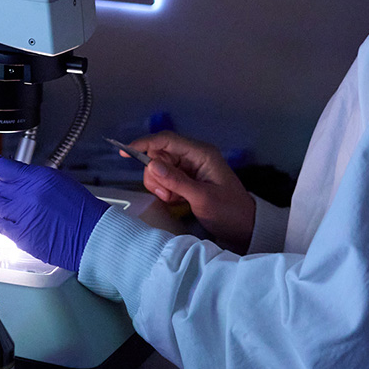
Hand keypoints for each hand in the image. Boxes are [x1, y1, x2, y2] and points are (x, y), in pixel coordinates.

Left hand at [0, 157, 108, 272]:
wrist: (90, 234)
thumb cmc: (81, 210)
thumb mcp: (60, 180)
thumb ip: (35, 176)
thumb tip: (20, 174)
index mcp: (36, 178)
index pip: (1, 167)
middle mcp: (25, 195)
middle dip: (1, 187)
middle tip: (9, 191)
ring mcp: (20, 215)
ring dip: (1, 206)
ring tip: (12, 208)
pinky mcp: (19, 235)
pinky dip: (2, 223)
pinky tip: (12, 222)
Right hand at [126, 133, 255, 252]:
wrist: (244, 228)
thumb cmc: (229, 211)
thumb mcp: (203, 198)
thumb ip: (177, 181)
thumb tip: (152, 164)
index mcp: (201, 153)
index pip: (167, 140)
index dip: (145, 143)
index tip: (125, 151)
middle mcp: (193, 157)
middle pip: (159, 154)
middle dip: (155, 174)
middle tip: (166, 193)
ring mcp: (189, 168)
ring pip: (159, 168)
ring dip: (160, 185)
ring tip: (174, 199)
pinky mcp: (186, 180)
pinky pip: (165, 180)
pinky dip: (165, 191)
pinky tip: (177, 201)